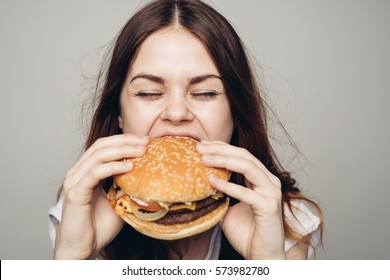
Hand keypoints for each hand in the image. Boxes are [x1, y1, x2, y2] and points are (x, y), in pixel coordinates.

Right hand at [54, 134, 148, 258]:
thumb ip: (126, 186)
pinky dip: (113, 166)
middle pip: (101, 145)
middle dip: (125, 141)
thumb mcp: (118, 201)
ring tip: (141, 151)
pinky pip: (94, 173)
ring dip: (122, 150)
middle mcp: (78, 172)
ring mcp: (74, 181)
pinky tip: (129, 166)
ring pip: (98, 155)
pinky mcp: (75, 193)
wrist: (83, 249)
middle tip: (146, 141)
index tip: (145, 140)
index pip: (104, 146)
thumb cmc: (99, 227)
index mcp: (86, 171)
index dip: (124, 140)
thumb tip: (147, 175)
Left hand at [197, 141, 285, 259]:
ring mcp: (271, 192)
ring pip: (248, 166)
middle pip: (244, 156)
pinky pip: (246, 192)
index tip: (203, 145)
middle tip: (200, 147)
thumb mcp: (228, 209)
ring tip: (204, 159)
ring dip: (224, 160)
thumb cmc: (247, 233)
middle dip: (220, 149)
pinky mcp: (269, 206)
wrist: (262, 256)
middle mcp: (269, 182)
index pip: (242, 155)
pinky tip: (211, 180)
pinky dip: (227, 185)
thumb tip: (198, 186)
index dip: (222, 147)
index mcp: (262, 179)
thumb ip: (219, 195)